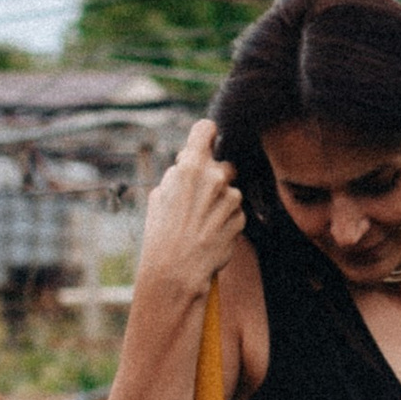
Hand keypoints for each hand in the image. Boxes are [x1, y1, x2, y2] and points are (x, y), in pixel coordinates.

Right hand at [136, 118, 244, 309]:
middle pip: (222, 163)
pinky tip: (209, 232)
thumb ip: (178, 174)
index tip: (205, 142)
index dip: (205, 135)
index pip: (206, 129)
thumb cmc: (163, 233)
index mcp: (191, 166)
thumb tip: (188, 161)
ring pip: (229, 189)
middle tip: (197, 199)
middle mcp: (216, 177)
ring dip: (220, 200)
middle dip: (213, 176)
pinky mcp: (241, 217)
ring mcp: (231, 197)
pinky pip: (235, 210)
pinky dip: (225, 218)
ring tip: (200, 221)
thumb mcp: (159, 195)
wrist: (177, 270)